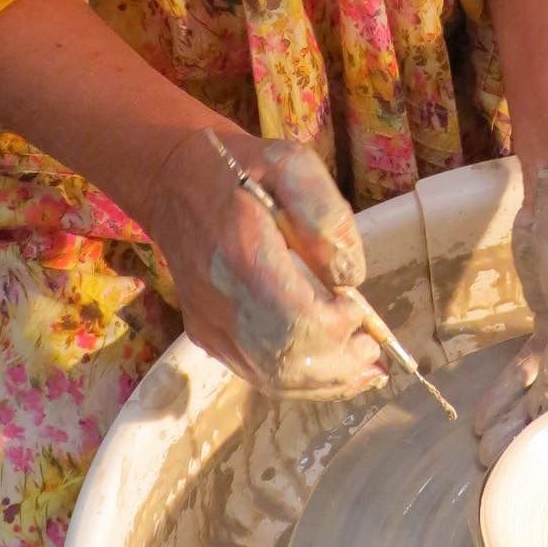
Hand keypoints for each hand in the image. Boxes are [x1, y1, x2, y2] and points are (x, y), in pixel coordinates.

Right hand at [144, 127, 385, 400]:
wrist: (173, 178)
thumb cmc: (240, 166)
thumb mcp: (290, 163)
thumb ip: (326, 213)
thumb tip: (351, 277)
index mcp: (241, 253)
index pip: (294, 318)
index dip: (335, 327)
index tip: (358, 308)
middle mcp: (220, 299)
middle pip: (285, 359)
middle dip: (338, 365)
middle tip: (374, 355)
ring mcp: (209, 322)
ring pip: (270, 377)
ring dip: (323, 383)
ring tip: (363, 372)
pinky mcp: (206, 333)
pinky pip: (255, 372)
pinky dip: (297, 381)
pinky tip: (329, 374)